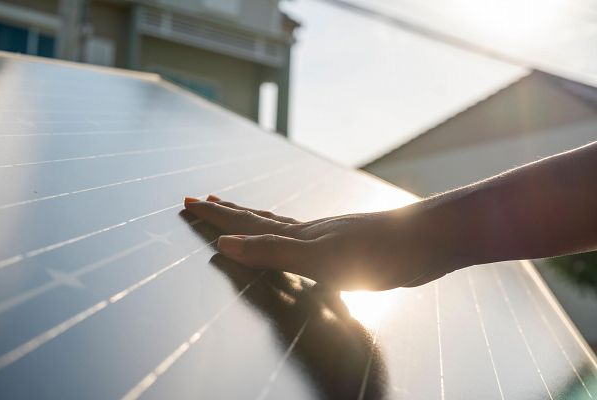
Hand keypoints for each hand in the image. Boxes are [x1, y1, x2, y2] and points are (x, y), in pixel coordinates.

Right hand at [184, 195, 460, 290]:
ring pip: (279, 227)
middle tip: (200, 200)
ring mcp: (328, 237)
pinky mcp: (347, 249)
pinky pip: (302, 241)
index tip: (188, 202)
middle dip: (226, 212)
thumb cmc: (379, 250)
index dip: (216, 215)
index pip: (245, 222)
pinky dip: (284, 237)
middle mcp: (309, 231)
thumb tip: (226, 244)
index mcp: (299, 234)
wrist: (431, 240)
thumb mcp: (319, 257)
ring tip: (235, 211)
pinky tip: (294, 240)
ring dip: (252, 220)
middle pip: (257, 218)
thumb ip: (273, 252)